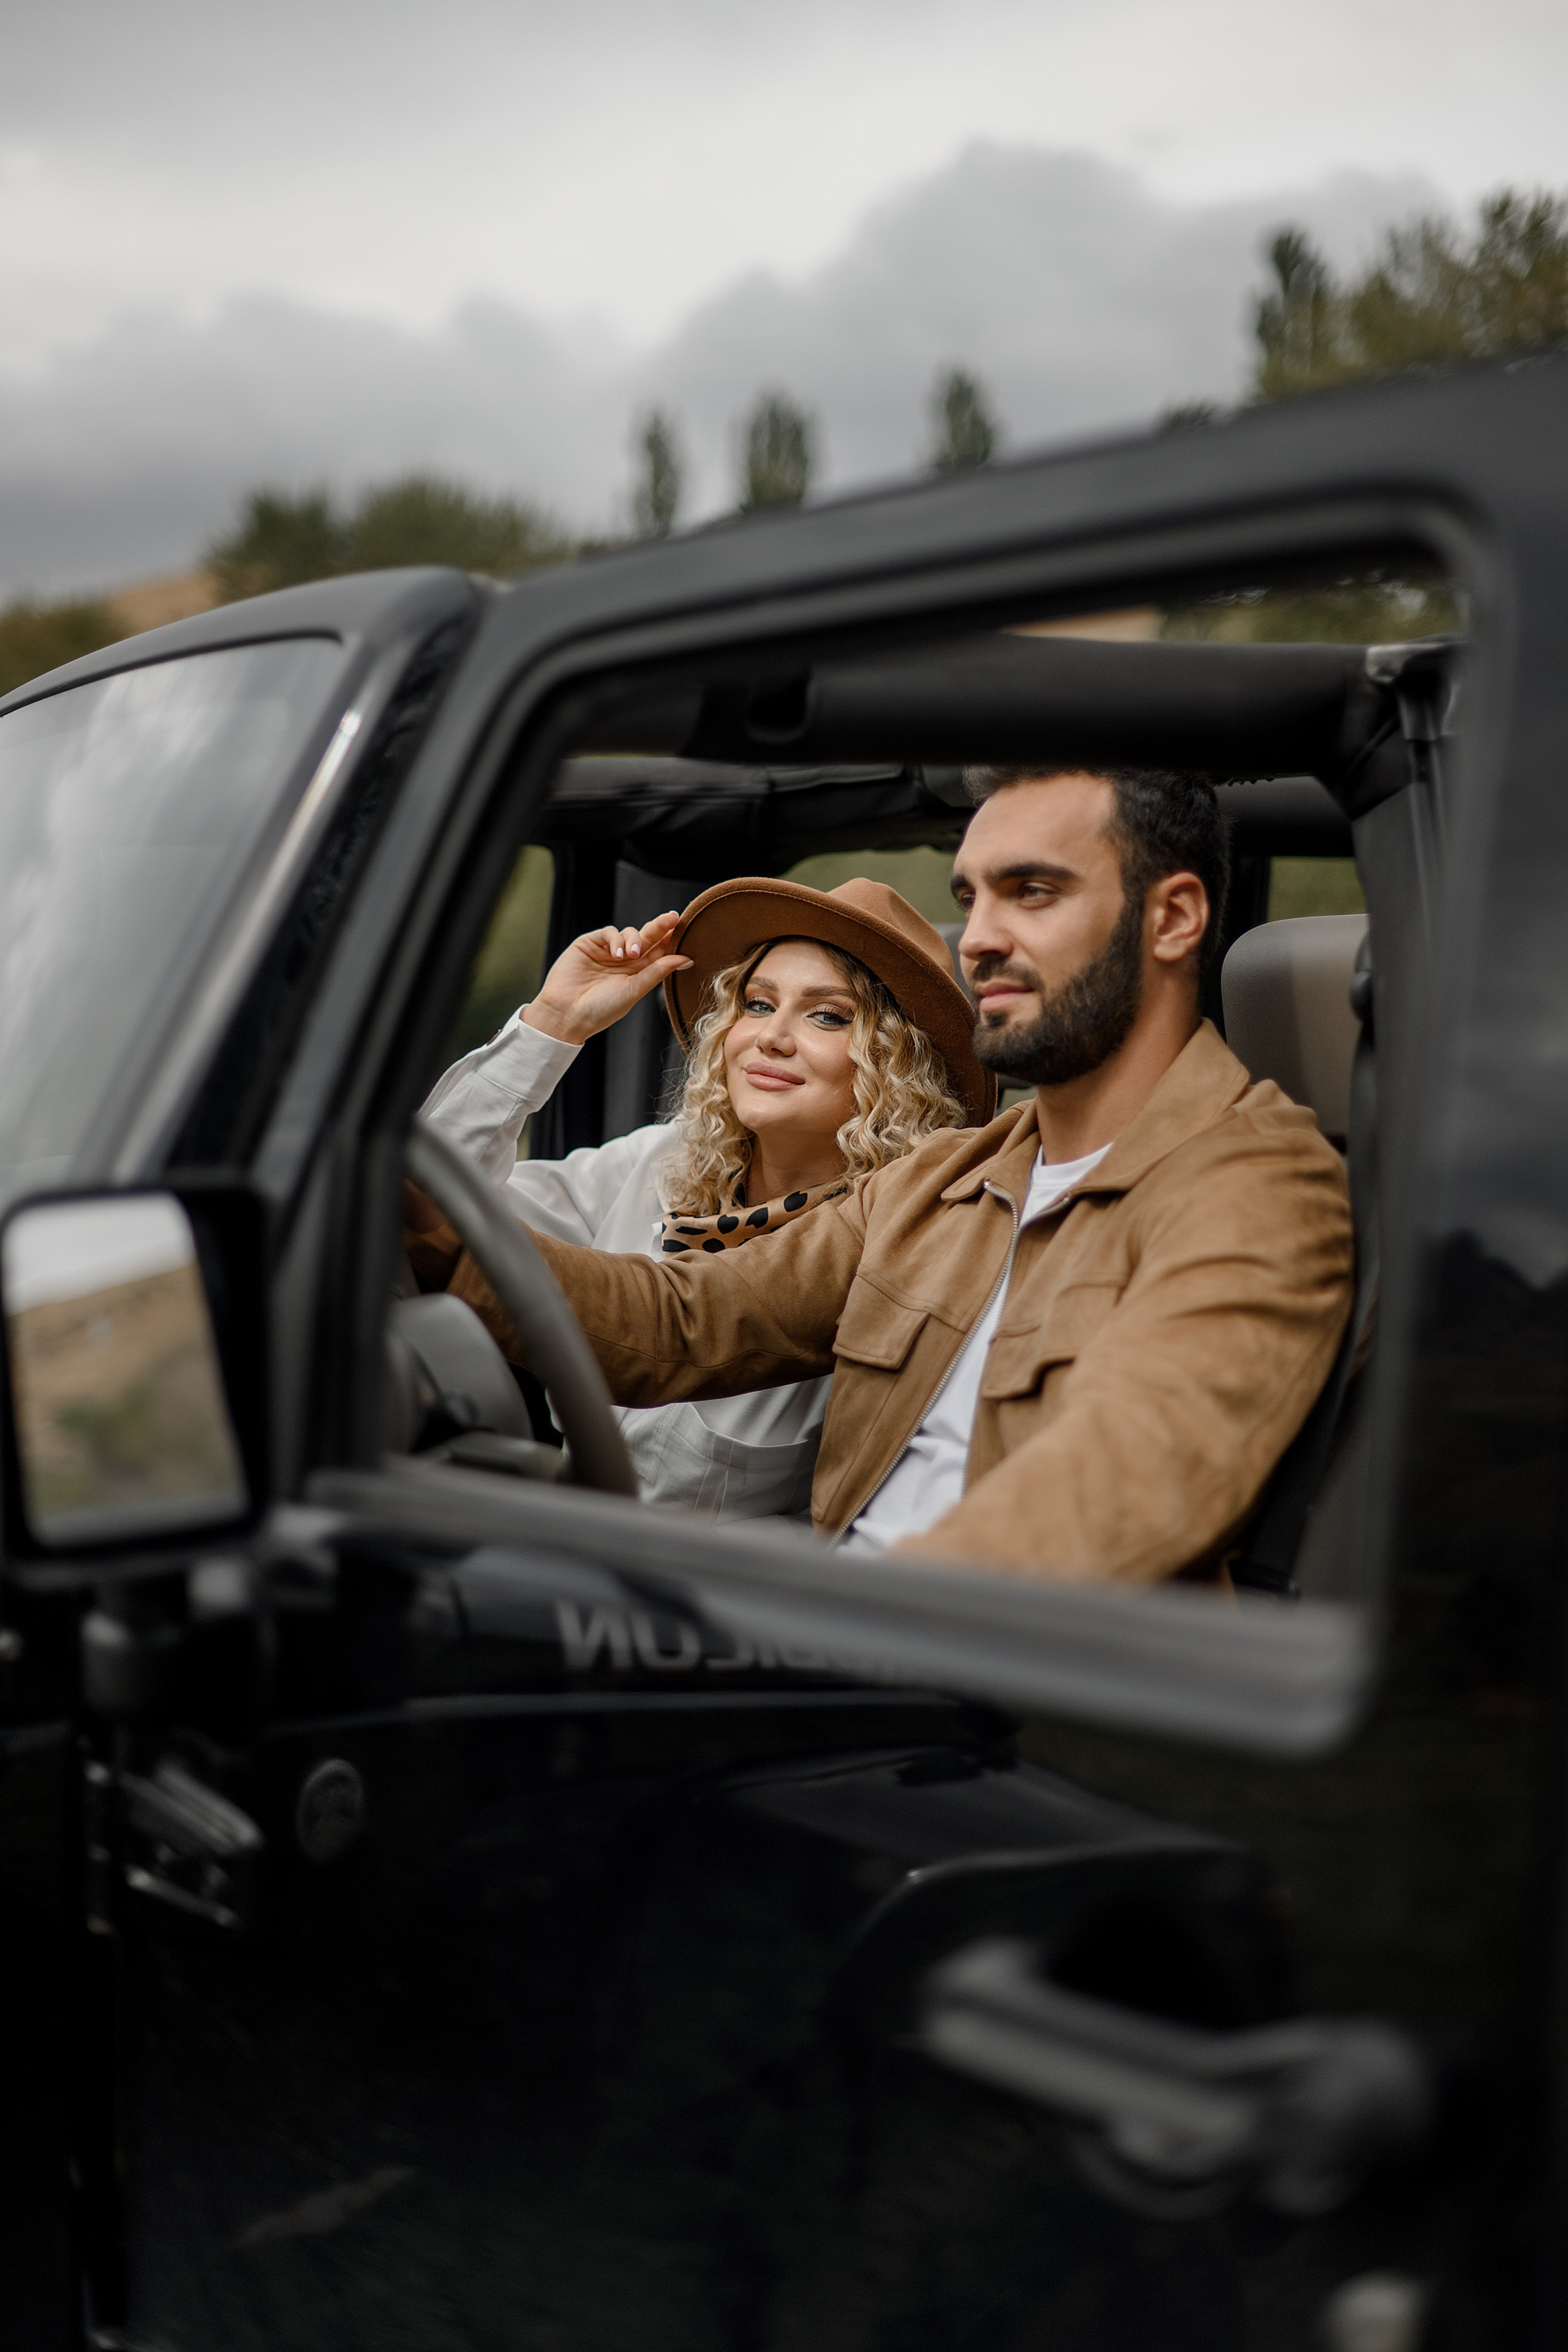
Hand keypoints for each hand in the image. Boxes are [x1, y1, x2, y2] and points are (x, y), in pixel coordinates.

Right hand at [522, 910, 691, 1046]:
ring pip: (629, 933)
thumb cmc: (602, 1009)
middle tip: (673, 918)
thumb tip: (687, 959)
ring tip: (632, 954)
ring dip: (635, 939)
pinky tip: (616, 954)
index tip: (687, 932)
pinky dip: (616, 939)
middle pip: (648, 938)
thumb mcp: (635, 990)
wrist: (567, 1012)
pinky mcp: (590, 944)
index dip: (671, 942)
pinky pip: (609, 932)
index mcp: (638, 974)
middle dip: (661, 927)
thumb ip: (658, 971)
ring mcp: (607, 952)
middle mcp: (624, 962)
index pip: (659, 953)